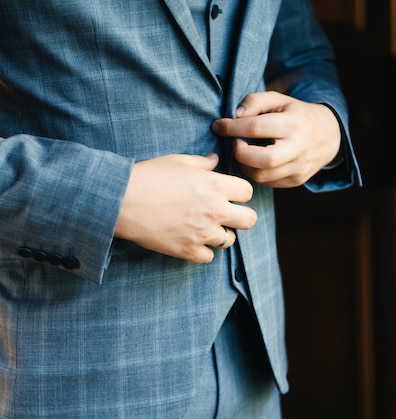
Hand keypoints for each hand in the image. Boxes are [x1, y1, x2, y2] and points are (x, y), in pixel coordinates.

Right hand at [114, 153, 256, 263]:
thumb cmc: (149, 176)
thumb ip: (202, 163)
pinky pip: (209, 257)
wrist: (123, 200)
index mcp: (216, 185)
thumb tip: (215, 161)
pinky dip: (203, 251)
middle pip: (249, 220)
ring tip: (205, 227)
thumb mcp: (178, 161)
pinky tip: (192, 240)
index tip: (230, 194)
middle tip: (228, 214)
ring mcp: (203, 233)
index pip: (248, 192)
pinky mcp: (188, 250)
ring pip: (229, 240)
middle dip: (241, 216)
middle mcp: (215, 210)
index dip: (240, 193)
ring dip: (220, 234)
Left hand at [212, 91, 341, 187]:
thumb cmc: (295, 114)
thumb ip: (255, 101)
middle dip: (240, 153)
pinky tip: (255, 161)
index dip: (231, 127)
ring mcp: (298, 168)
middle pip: (261, 160)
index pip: (255, 127)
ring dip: (244, 165)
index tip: (218, 126)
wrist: (329, 135)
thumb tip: (236, 115)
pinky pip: (267, 183)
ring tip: (244, 152)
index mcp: (293, 124)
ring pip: (261, 176)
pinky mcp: (296, 181)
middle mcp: (298, 148)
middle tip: (236, 143)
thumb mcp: (279, 100)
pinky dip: (256, 173)